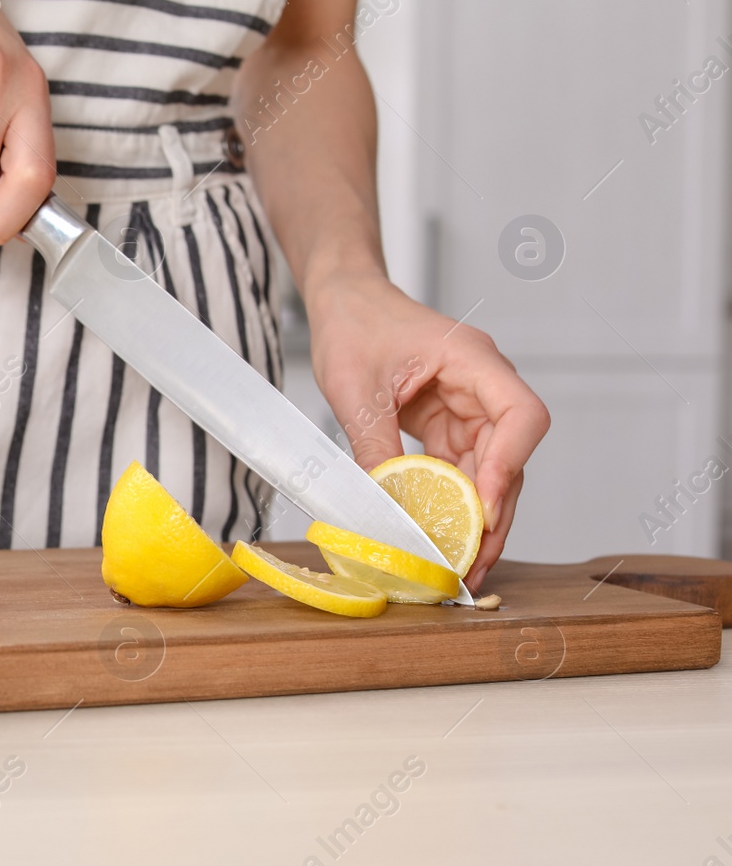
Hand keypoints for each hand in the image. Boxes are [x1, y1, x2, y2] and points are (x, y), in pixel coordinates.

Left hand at [306, 274, 550, 589]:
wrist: (343, 301)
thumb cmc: (354, 323)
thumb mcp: (356, 390)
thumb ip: (375, 447)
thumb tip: (387, 508)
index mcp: (474, 361)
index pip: (522, 417)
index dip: (509, 466)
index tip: (484, 509)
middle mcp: (483, 386)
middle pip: (511, 456)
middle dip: (495, 512)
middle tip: (474, 562)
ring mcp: (469, 407)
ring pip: (489, 471)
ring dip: (476, 517)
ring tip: (462, 564)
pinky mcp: (448, 425)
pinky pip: (461, 470)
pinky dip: (453, 504)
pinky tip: (442, 536)